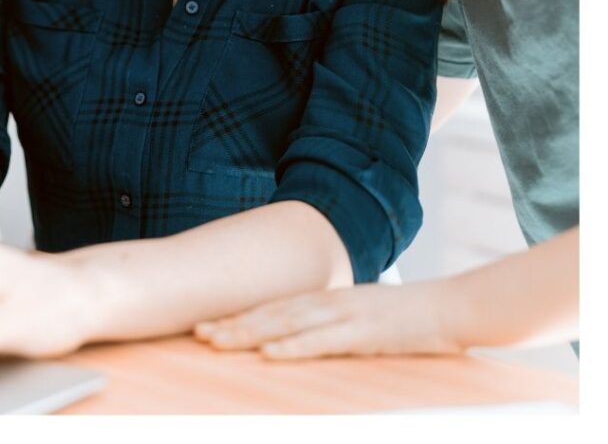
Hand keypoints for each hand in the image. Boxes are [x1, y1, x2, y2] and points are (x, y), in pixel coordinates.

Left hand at [194, 281, 460, 359]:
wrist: (451, 307)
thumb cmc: (407, 318)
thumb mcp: (361, 317)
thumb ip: (331, 325)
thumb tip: (302, 337)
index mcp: (325, 298)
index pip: (273, 307)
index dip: (238, 315)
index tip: (207, 324)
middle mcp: (328, 300)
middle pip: (270, 312)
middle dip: (232, 324)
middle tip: (197, 332)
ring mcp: (345, 313)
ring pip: (287, 323)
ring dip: (250, 332)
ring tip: (219, 341)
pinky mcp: (365, 331)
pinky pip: (322, 340)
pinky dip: (294, 346)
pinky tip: (270, 352)